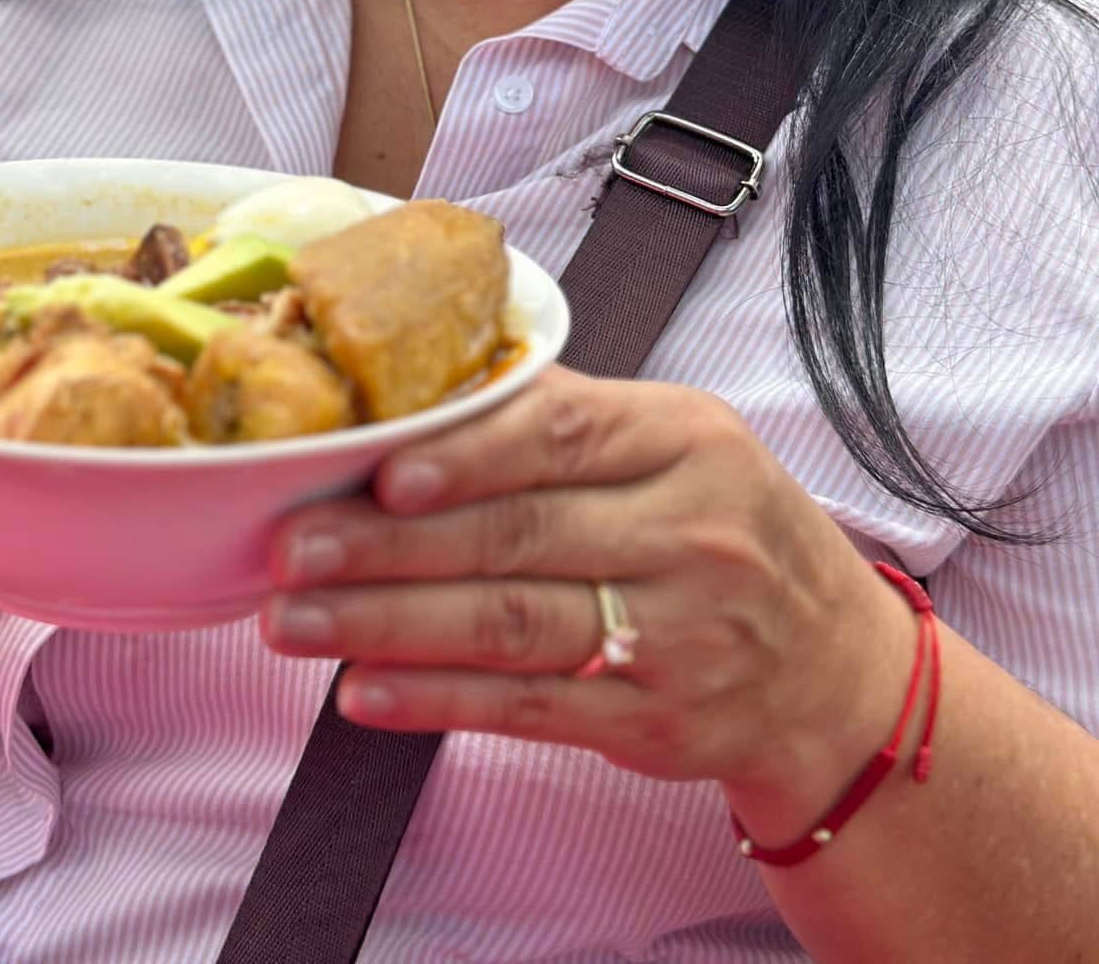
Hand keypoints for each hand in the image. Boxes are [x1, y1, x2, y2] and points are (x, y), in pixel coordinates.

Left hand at [261, 367, 916, 826]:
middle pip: (518, 536)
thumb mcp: (677, 445)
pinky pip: (530, 710)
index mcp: (686, 439)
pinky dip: (439, 702)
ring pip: (511, 626)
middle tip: (291, 547)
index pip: (563, 435)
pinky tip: (365, 691)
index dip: (465, 454)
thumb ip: (564, 419)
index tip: (376, 471)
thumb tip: (417, 401)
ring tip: (295, 619)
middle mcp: (690, 533)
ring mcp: (678, 635)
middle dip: (388, 546)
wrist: (833, 668)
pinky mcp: (657, 723)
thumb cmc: (724, 527)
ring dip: (387, 625)